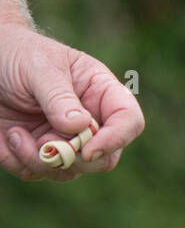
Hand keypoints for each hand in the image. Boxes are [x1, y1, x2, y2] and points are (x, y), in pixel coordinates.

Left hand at [0, 22, 143, 180]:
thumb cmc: (17, 53)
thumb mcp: (37, 67)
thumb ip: (59, 97)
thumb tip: (82, 128)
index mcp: (100, 92)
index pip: (129, 122)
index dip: (116, 139)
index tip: (88, 149)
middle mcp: (90, 122)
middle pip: (104, 159)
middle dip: (72, 158)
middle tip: (42, 143)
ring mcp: (67, 142)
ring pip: (69, 171)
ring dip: (38, 160)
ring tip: (14, 133)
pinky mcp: (42, 155)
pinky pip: (37, 174)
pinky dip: (19, 161)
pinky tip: (8, 137)